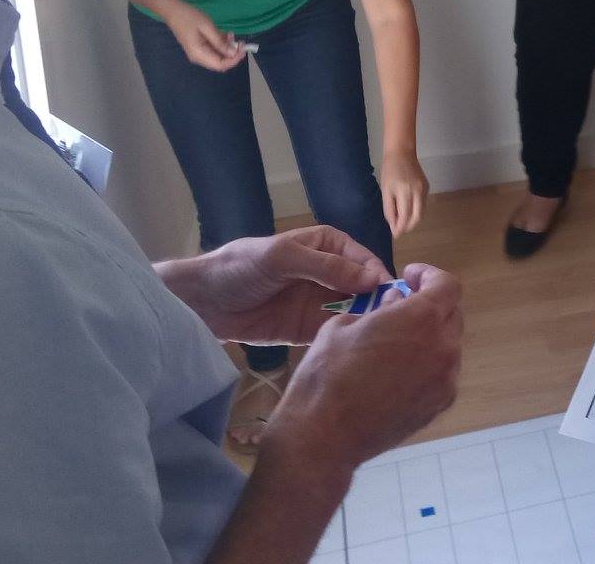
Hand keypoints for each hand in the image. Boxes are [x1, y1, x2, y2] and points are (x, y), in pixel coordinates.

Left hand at [158, 224, 390, 344]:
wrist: (204, 301)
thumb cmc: (240, 267)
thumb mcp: (282, 258)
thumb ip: (324, 266)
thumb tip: (370, 278)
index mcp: (327, 245)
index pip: (363, 258)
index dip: (377, 274)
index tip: (390, 294)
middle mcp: (329, 272)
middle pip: (364, 286)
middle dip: (378, 301)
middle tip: (390, 321)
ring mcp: (319, 301)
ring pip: (354, 310)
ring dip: (366, 321)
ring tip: (378, 338)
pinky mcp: (309, 328)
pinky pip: (336, 331)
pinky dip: (347, 337)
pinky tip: (357, 348)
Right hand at [163, 1, 244, 71]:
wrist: (172, 10)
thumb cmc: (189, 17)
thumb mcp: (207, 27)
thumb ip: (220, 41)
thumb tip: (233, 53)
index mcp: (199, 54)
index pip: (221, 65)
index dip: (234, 59)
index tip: (243, 48)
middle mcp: (198, 58)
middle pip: (220, 63)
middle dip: (232, 54)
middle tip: (240, 41)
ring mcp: (198, 53)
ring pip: (218, 56)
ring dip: (227, 47)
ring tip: (231, 34)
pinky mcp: (199, 47)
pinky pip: (213, 50)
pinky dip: (221, 44)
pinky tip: (225, 34)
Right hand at [270, 263, 463, 467]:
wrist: (325, 434)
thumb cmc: (327, 373)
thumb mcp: (344, 325)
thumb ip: (379, 309)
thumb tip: (395, 304)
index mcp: (421, 319)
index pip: (447, 285)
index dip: (430, 275)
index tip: (409, 277)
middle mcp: (444, 347)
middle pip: (452, 314)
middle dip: (430, 305)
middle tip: (402, 307)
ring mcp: (445, 380)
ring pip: (448, 345)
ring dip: (430, 336)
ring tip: (398, 342)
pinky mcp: (439, 406)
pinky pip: (442, 374)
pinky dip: (428, 364)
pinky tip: (399, 371)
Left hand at [381, 151, 428, 235]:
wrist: (402, 153)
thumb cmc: (389, 171)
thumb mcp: (385, 190)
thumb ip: (389, 209)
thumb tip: (394, 226)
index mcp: (404, 192)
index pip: (405, 217)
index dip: (400, 228)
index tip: (395, 234)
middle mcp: (417, 192)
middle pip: (417, 218)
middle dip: (408, 227)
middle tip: (400, 230)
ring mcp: (424, 190)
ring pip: (421, 212)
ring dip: (413, 220)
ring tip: (403, 222)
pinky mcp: (427, 187)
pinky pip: (422, 204)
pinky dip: (416, 210)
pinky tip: (408, 209)